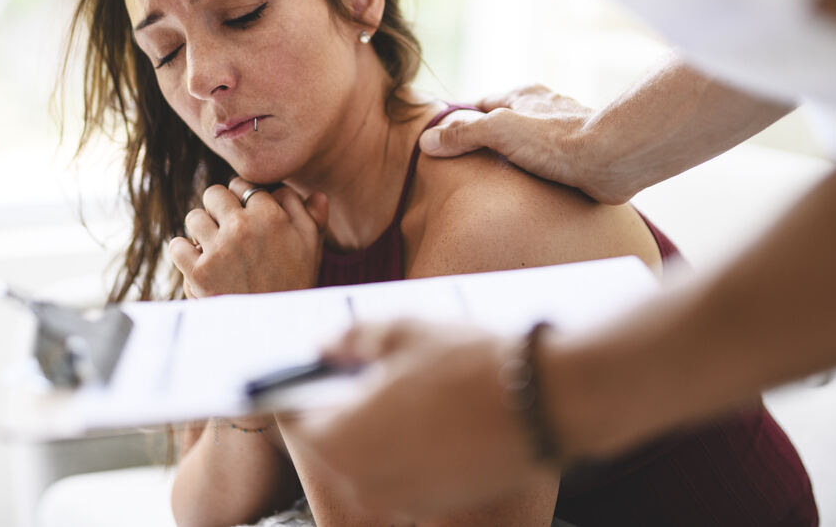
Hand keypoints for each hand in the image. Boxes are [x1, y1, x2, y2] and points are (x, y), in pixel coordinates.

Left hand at [169, 178, 328, 297]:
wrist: (275, 330)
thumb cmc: (295, 284)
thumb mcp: (313, 248)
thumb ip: (313, 217)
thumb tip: (317, 194)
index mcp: (270, 215)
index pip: (243, 185)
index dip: (243, 199)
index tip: (246, 215)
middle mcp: (242, 226)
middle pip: (214, 194)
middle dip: (219, 209)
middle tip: (228, 230)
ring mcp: (218, 249)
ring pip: (194, 217)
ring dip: (201, 230)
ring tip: (214, 248)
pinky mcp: (198, 272)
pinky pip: (177, 245)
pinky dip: (184, 252)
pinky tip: (198, 262)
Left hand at [280, 320, 554, 518]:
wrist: (541, 402)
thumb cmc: (467, 363)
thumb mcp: (403, 332)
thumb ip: (352, 338)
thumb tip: (323, 344)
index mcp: (341, 438)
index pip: (294, 417)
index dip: (299, 387)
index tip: (311, 367)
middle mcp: (362, 481)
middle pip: (330, 443)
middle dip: (338, 408)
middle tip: (360, 371)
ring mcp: (401, 499)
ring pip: (367, 461)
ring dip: (374, 430)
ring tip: (405, 389)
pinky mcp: (436, 504)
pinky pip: (401, 475)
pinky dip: (405, 449)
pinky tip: (434, 415)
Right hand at [419, 84, 625, 202]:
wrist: (612, 159)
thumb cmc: (557, 140)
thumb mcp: (498, 131)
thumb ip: (463, 134)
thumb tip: (428, 141)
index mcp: (524, 95)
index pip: (481, 104)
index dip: (462, 121)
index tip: (444, 142)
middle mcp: (544, 110)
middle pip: (505, 125)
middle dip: (487, 143)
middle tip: (466, 168)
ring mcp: (563, 134)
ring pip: (528, 146)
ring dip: (513, 162)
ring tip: (494, 185)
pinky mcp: (579, 159)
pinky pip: (549, 167)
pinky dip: (536, 177)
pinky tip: (529, 193)